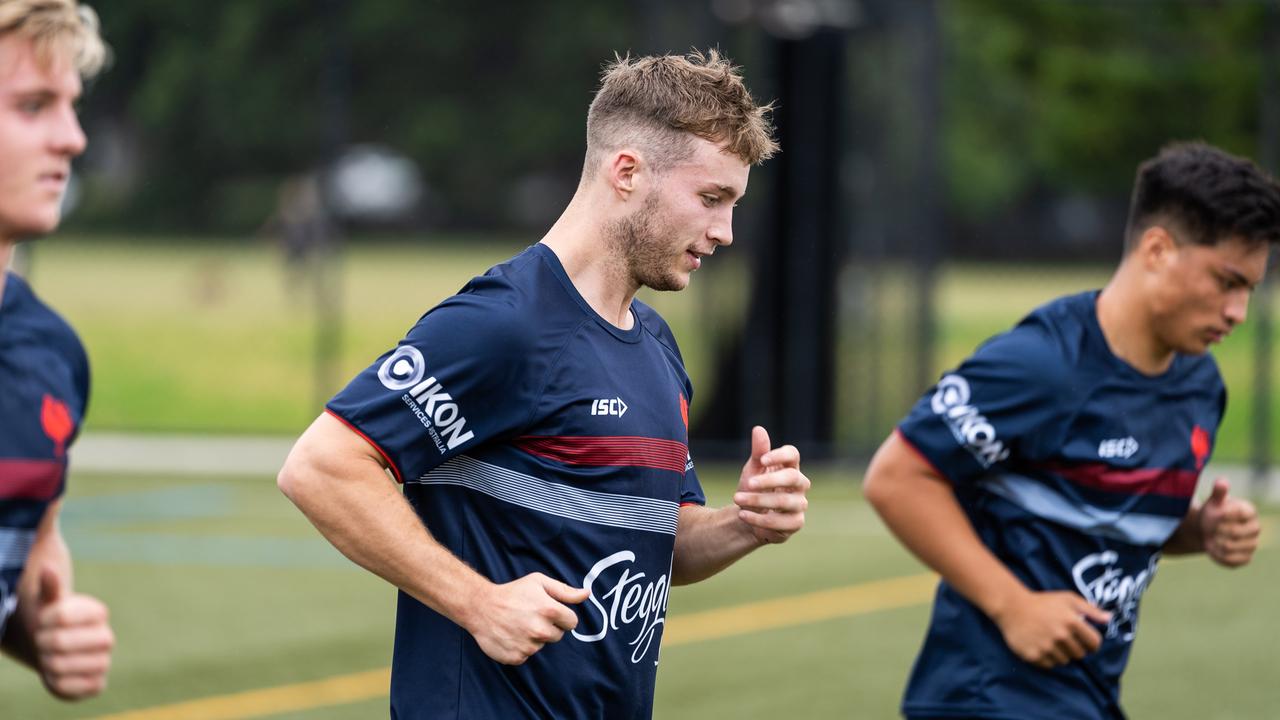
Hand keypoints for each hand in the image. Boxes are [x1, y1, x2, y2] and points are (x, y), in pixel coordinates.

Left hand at [33, 567, 113, 699]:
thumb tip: (47, 568)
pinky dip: (53, 682)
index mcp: (98, 613)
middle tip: (40, 641)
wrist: (58, 648)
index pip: (63, 615)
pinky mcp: (96, 685)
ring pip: (59, 666)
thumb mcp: (48, 601)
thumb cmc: (51, 621)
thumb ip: (50, 586)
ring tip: (47, 657)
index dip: (43, 620)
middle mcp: (106, 638)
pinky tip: (56, 674)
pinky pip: (67, 688)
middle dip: (41, 642)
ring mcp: (103, 662)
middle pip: (58, 642)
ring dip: (45, 662)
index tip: (42, 620)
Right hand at [467, 573, 587, 664]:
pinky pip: (527, 655)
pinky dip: (521, 647)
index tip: (550, 612)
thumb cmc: (512, 592)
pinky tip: (511, 635)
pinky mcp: (517, 657)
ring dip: (534, 638)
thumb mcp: (539, 583)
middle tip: (531, 617)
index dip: (562, 617)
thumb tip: (586, 594)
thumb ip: (565, 591)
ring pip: (541, 645)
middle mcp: (540, 630)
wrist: (481, 606)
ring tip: (518, 624)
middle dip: (549, 628)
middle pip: (558, 636)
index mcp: (549, 610)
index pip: (572, 622)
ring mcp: (528, 646)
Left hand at [732, 426, 809, 543]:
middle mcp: (800, 485)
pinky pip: (780, 522)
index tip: (762, 459)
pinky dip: (759, 518)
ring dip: (758, 500)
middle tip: (748, 482)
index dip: (779, 455)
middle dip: (769, 481)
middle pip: (793, 477)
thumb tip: (758, 429)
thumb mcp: (753, 469)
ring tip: (737, 498)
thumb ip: (758, 451)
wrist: (748, 516)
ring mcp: (800, 504)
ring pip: (784, 501)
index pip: (793, 455)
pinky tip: (743, 515)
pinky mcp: (795, 523)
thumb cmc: (754, 488)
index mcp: (790, 467)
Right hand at [992, 589, 1110, 668]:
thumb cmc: (1042, 602)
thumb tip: (1109, 619)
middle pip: (1080, 654)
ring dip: (1061, 654)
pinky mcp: (1034, 655)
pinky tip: (1042, 646)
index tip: (1085, 641)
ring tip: (1051, 642)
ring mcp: (1047, 647)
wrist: (1011, 607)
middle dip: (1076, 648)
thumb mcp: (1067, 599)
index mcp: (1072, 622)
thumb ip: (1090, 610)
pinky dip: (1048, 659)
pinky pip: (1050, 665)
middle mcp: (1061, 636)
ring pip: (1065, 661)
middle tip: (1064, 639)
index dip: (1092, 643)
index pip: (1094, 643)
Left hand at [1199, 478, 1259, 567]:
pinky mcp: (1246, 558)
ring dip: (1213, 544)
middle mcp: (1255, 528)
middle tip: (1206, 529)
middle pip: (1234, 532)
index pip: (1238, 514)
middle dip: (1215, 531)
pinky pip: (1231, 561)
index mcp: (1250, 511)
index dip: (1221, 515)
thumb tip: (1222, 482)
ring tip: (1206, 539)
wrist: (1210, 530)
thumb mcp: (1214, 501)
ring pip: (1231, 547)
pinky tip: (1211, 550)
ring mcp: (1252, 544)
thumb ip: (1218, 492)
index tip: (1212, 514)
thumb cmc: (1213, 512)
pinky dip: (1217, 556)